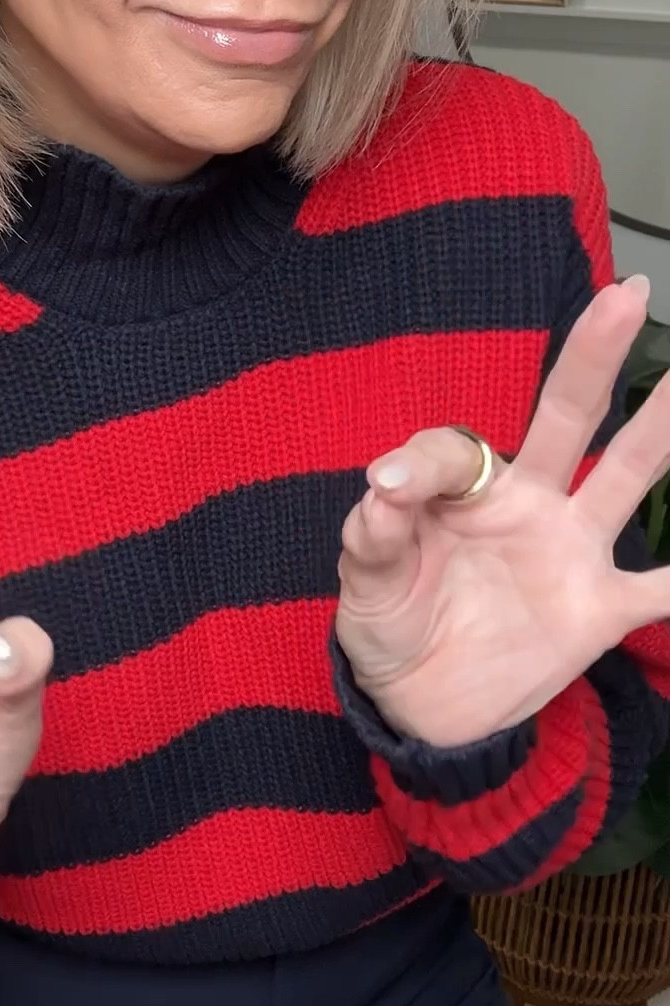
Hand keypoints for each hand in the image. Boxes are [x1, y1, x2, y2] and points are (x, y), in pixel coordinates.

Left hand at [335, 278, 669, 745]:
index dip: (424, 462)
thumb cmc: (391, 627)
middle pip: (566, 417)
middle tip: (625, 295)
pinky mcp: (597, 610)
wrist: (422, 710)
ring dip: (663, 427)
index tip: (389, 488)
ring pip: (628, 476)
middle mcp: (527, 504)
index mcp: (463, 492)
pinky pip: (659, 589)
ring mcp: (569, 552)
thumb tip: (384, 484)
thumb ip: (375, 535)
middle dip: (594, 356)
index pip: (456, 449)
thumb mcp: (365, 584)